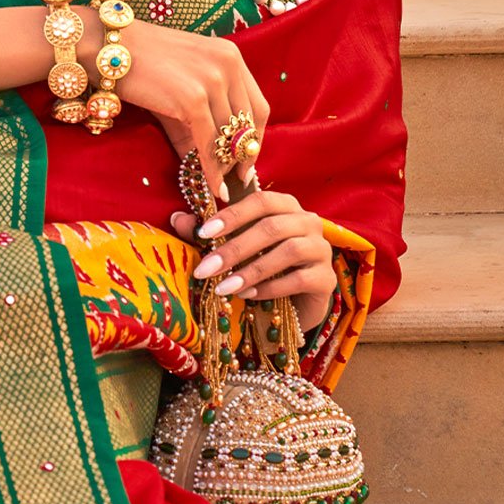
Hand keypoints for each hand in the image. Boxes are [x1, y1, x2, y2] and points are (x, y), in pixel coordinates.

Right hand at [104, 18, 269, 197]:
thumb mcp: (182, 87)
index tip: (248, 161)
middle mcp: (228, 65)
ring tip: (222, 186)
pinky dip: (212, 169)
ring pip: (229, 136)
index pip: (258, 106)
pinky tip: (212, 186)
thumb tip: (213, 165)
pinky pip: (209, 143)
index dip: (256, 139)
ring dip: (226, 166)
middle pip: (249, 123)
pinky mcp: (193, 98)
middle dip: (244, 156)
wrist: (110, 49)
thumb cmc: (142, 65)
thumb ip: (200, 122)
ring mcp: (212, 80)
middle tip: (238, 179)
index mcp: (231, 57)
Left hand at [169, 189, 335, 331]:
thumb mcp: (234, 247)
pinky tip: (249, 296)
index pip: (260, 201)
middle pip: (271, 227)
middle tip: (205, 269)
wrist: (296, 302)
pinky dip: (271, 287)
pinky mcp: (327, 279)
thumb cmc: (262, 265)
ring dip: (251, 270)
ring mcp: (321, 249)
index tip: (203, 233)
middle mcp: (308, 222)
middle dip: (234, 249)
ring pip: (288, 251)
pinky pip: (299, 279)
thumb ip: (209, 233)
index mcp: (285, 206)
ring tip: (224, 287)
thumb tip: (176, 218)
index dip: (232, 215)